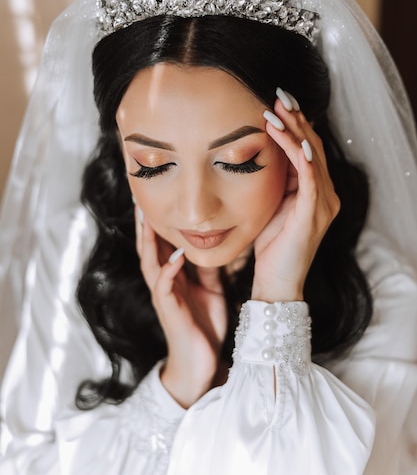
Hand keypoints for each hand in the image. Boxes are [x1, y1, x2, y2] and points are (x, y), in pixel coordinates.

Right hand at [135, 208, 227, 407]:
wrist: (202, 363)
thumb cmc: (204, 325)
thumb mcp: (210, 288)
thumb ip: (207, 267)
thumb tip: (211, 242)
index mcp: (173, 276)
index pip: (160, 243)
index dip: (157, 221)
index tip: (155, 197)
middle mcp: (164, 282)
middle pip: (148, 248)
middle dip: (144, 224)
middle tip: (139, 198)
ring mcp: (164, 296)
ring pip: (150, 263)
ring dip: (148, 242)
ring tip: (147, 220)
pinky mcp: (169, 310)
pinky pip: (164, 287)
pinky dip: (167, 271)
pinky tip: (173, 257)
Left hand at [252, 91, 339, 302]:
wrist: (275, 281)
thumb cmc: (270, 245)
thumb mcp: (272, 204)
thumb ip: (276, 181)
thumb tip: (263, 152)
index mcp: (317, 190)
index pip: (308, 148)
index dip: (295, 124)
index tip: (277, 102)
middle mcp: (326, 193)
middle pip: (312, 146)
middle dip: (295, 119)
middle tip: (278, 95)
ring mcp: (323, 203)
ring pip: (310, 156)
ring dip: (293, 131)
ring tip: (276, 110)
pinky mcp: (314, 212)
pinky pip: (308, 176)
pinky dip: (297, 154)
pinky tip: (286, 137)